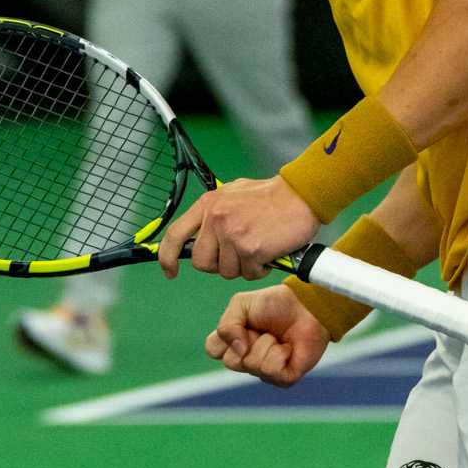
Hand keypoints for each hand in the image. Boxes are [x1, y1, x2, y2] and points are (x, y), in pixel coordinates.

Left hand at [158, 176, 318, 281]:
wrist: (300, 195)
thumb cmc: (270, 196)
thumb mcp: (233, 194)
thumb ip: (214, 214)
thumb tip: (200, 236)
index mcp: (208, 204)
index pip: (175, 235)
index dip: (167, 257)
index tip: (170, 271)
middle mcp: (216, 219)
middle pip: (202, 262)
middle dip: (219, 264)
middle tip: (238, 255)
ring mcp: (232, 235)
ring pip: (227, 271)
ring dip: (244, 267)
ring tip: (259, 248)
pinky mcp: (250, 249)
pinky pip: (249, 273)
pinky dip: (260, 269)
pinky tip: (269, 253)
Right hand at [206, 285, 329, 386]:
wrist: (306, 306)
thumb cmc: (276, 304)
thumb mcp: (242, 304)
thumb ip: (227, 325)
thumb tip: (237, 352)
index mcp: (233, 341)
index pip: (212, 350)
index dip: (225, 337)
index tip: (242, 323)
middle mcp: (245, 358)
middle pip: (231, 361)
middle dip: (248, 339)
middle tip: (262, 329)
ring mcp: (263, 371)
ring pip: (251, 365)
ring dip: (266, 344)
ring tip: (277, 337)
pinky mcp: (283, 378)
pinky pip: (271, 371)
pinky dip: (280, 354)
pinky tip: (288, 348)